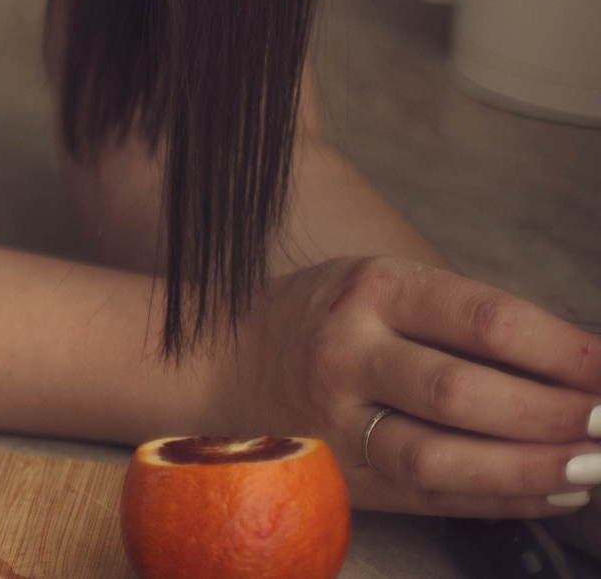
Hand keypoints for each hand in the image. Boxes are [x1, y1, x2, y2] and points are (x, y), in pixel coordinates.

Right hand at [222, 256, 600, 516]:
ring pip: (443, 457)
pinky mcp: (342, 473)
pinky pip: (433, 498)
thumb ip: (465, 319)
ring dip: (533, 469)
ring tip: (594, 468)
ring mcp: (337, 420)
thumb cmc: (325, 318)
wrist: (223, 361)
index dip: (563, 351)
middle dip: (554, 415)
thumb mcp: (381, 285)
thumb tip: (579, 364)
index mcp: (369, 289)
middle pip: (464, 393)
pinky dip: (504, 500)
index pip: (483, 319)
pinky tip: (555, 494)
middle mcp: (348, 353)